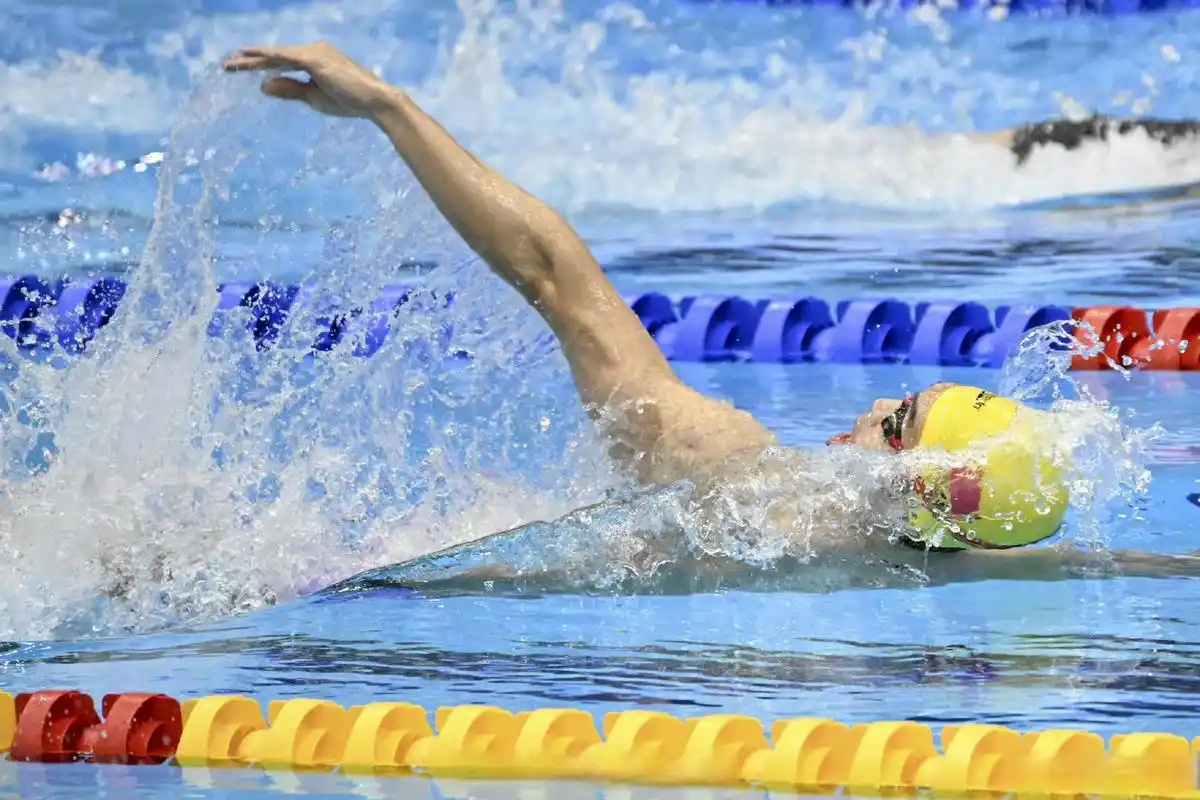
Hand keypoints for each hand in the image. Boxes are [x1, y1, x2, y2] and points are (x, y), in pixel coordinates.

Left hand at [222, 42, 396, 118]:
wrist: (374, 101)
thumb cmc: (349, 101)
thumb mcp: (313, 97)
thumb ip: (289, 89)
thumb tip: (262, 86)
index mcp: (314, 59)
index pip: (281, 62)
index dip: (259, 66)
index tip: (239, 69)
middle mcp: (312, 50)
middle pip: (275, 56)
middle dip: (250, 61)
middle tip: (227, 66)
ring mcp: (314, 52)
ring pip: (277, 56)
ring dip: (254, 60)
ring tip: (232, 64)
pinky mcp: (315, 59)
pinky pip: (286, 58)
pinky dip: (268, 57)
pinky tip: (253, 58)